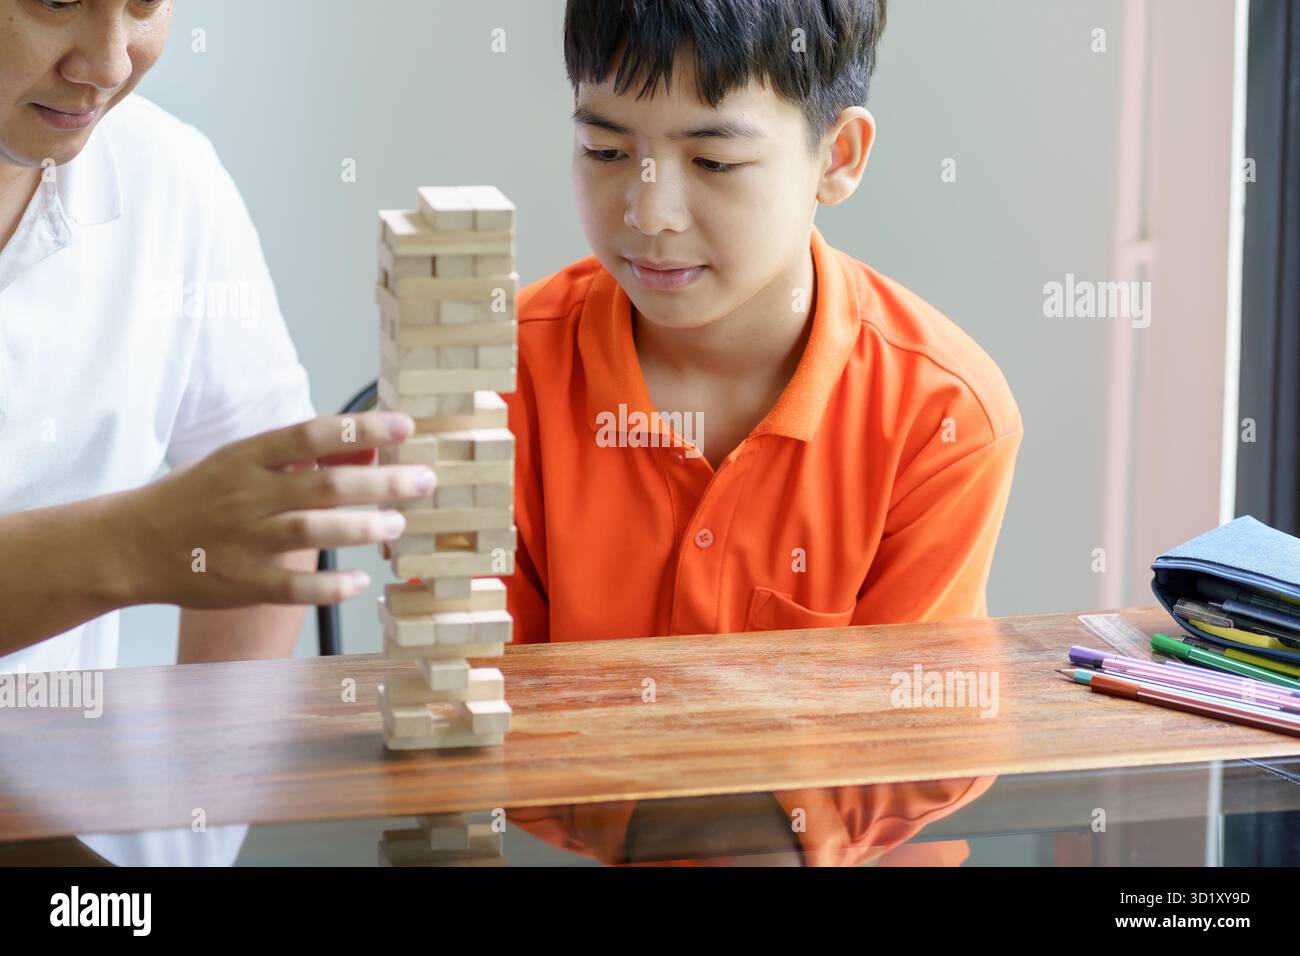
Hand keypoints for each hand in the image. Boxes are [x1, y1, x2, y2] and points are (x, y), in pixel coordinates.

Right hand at [107, 412, 430, 607]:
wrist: (131, 543)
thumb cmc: (203, 496)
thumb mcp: (244, 462)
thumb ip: (304, 458)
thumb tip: (370, 450)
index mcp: (249, 456)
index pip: (312, 433)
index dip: (362, 429)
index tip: (406, 426)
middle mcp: (247, 494)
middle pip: (323, 484)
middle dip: (381, 483)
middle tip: (425, 481)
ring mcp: (242, 540)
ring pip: (310, 531)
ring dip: (360, 527)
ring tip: (398, 525)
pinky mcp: (240, 582)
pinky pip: (291, 586)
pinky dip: (329, 586)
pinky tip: (360, 582)